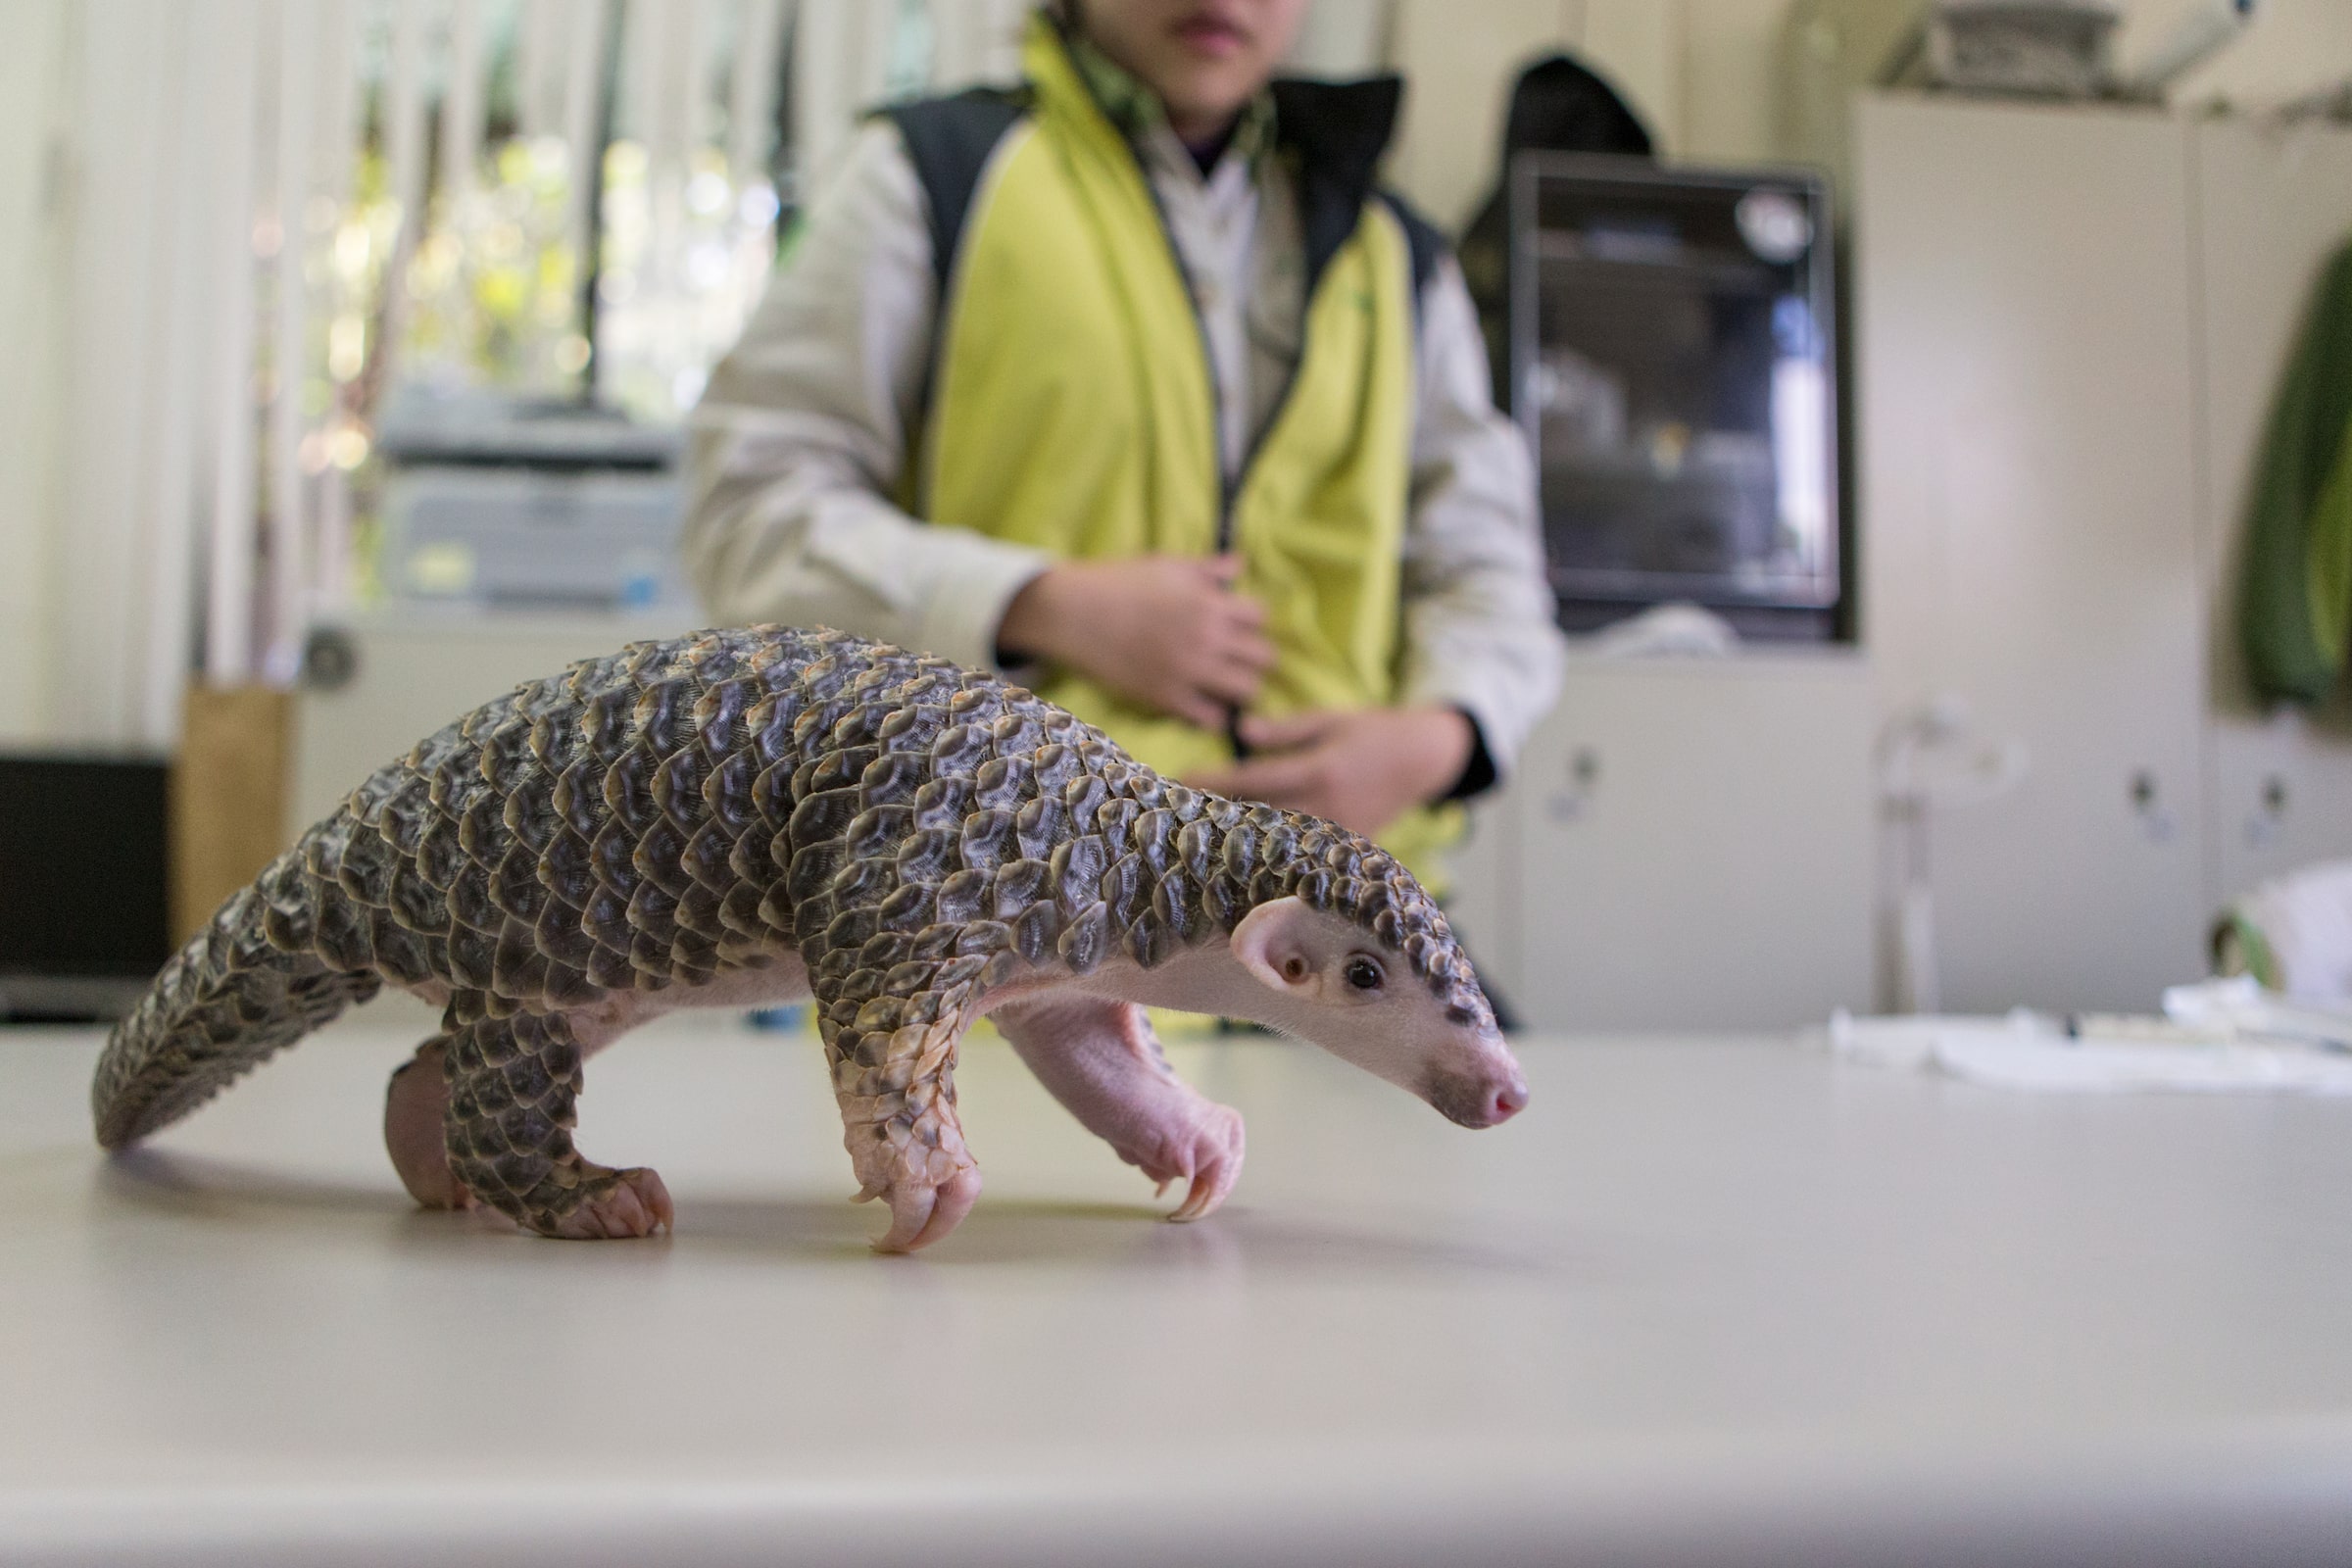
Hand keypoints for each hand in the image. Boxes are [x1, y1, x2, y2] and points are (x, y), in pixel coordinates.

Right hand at [996, 555, 1274, 729]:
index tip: (1234, 626)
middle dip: (1252, 657)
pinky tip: (1199, 702)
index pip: (1260, 617)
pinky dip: (1211, 713)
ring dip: (1239, 687)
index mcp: (1208, 602)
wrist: (1072, 613)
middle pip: (1263, 657)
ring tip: (1223, 684)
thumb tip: (1240, 564)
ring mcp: (1188, 671)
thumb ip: (1207, 568)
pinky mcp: (1166, 698)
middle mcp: (1206, 638)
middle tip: (1234, 658)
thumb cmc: (1118, 583)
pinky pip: (1211, 718)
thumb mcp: (1166, 565)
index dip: (1250, 622)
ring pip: (1246, 691)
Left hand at [1188, 707, 1473, 837]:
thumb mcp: (1331, 719)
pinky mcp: (1350, 848)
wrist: (1425, 759)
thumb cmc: (1375, 731)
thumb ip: (1286, 730)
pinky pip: (1305, 853)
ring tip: (1202, 838)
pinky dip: (1276, 851)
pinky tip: (1247, 853)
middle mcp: (1328, 807)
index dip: (1217, 781)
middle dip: (1220, 817)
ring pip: (1280, 842)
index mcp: (1320, 769)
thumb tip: (1240, 733)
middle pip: (1261, 818)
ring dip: (1242, 840)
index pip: (1256, 779)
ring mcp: (1340, 832)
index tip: (1184, 781)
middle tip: (1180, 817)